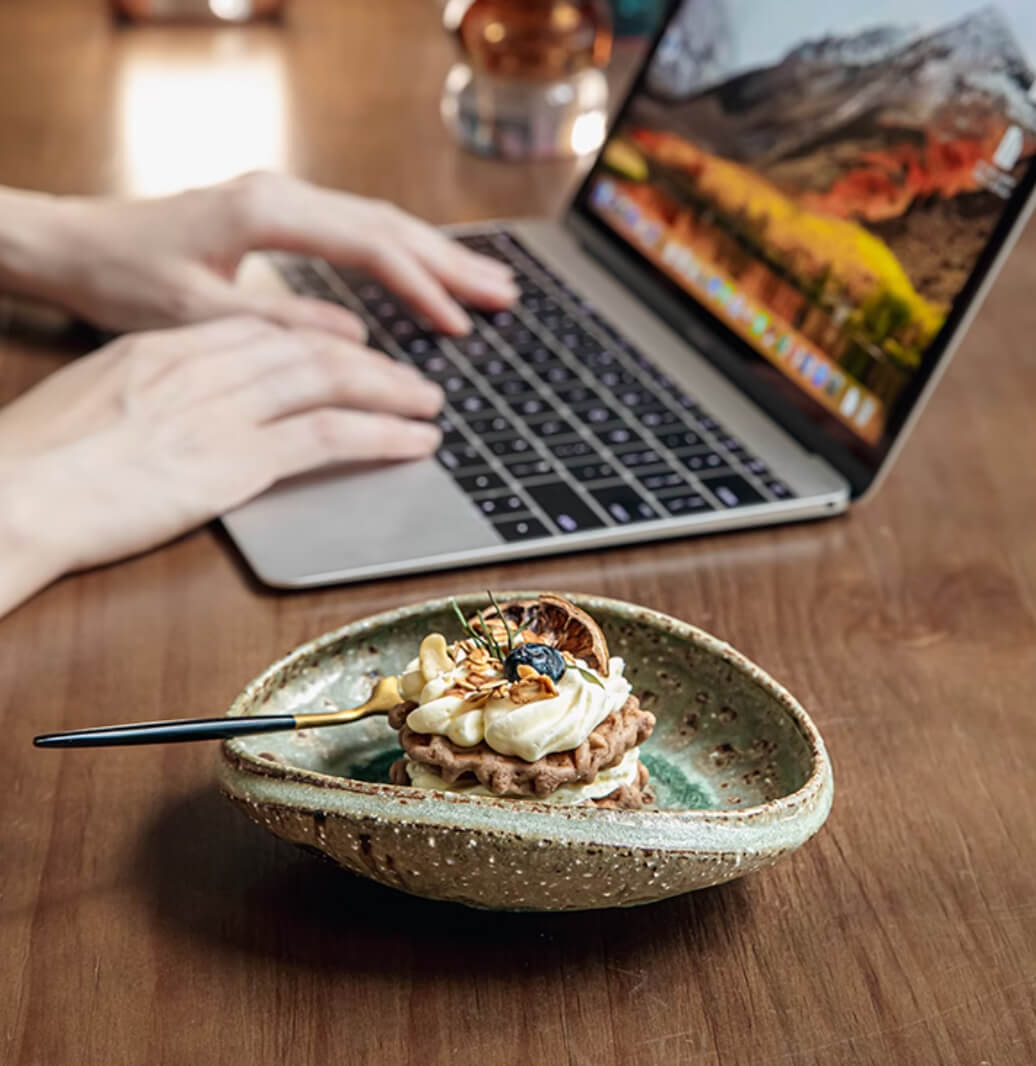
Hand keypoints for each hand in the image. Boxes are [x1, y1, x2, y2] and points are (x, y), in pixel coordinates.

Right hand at [0, 316, 443, 616]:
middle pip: (310, 349)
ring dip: (392, 392)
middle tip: (411, 376)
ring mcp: (223, 409)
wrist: (12, 494)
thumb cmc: (38, 461)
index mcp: (165, 347)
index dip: (321, 341)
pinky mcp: (235, 459)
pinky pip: (329, 436)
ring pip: (331, 383)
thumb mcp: (98, 402)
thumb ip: (153, 391)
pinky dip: (382, 435)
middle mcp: (203, 366)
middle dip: (372, 362)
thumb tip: (183, 407)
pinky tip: (414, 441)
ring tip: (430, 405)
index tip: (352, 352)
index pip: (266, 332)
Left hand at [15, 172, 517, 336]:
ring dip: (436, 255)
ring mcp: (284, 201)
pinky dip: (400, 254)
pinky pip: (357, 230)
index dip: (422, 288)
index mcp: (270, 213)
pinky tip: (424, 271)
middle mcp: (284, 196)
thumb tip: (355, 340)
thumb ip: (281, 324)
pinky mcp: (279, 216)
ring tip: (488, 282)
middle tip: (507, 293)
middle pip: (390, 226)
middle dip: (453, 263)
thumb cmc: (124, 278)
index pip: (371, 248)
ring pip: (380, 223)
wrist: (76, 246)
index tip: (460, 324)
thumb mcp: (198, 314)